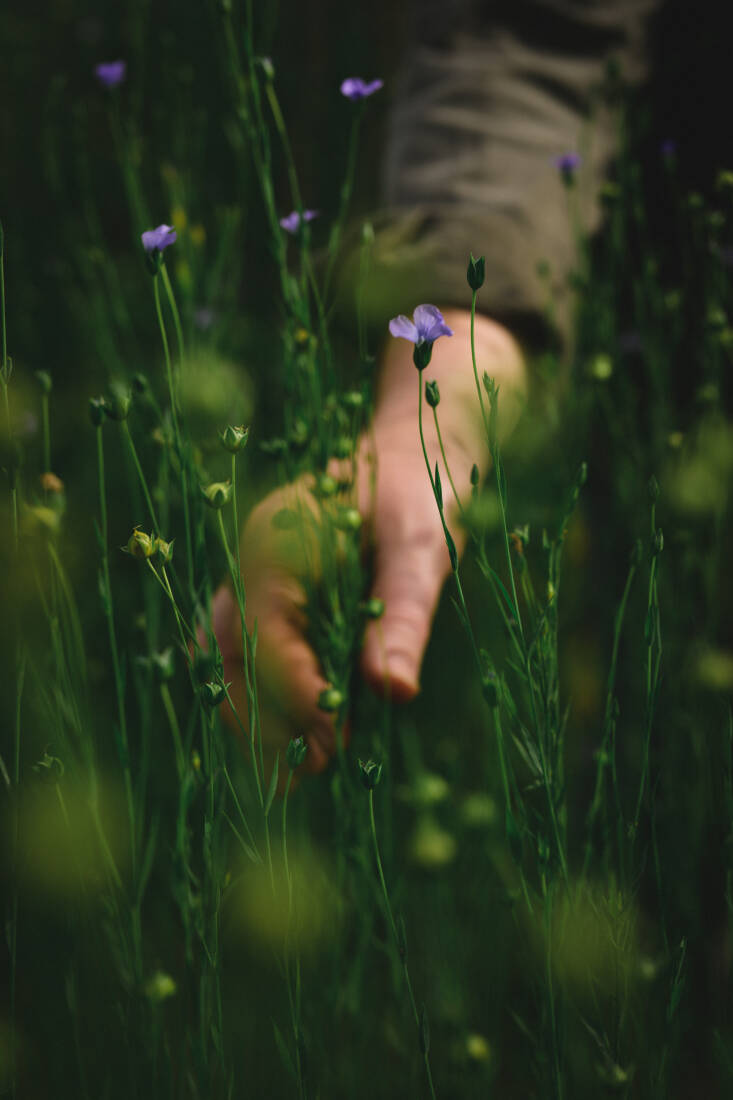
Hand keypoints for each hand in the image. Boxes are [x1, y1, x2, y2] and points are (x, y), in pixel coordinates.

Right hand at [211, 309, 524, 773]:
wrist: (402, 459)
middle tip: (314, 772)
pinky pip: (246, 657)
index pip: (266, 638)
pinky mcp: (262, 601)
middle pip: (236, 660)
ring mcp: (247, 584)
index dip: (295, 695)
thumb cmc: (416, 496)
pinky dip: (266, 698)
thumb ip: (404, 616)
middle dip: (270, 720)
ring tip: (303, 769)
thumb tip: (393, 692)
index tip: (332, 744)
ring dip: (262, 718)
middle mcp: (247, 567)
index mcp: (273, 546)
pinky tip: (297, 734)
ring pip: (232, 665)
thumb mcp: (423, 549)